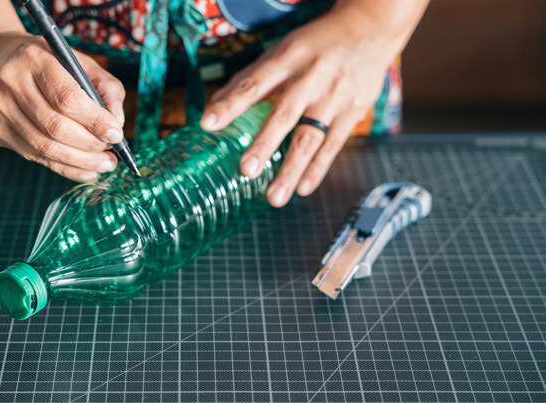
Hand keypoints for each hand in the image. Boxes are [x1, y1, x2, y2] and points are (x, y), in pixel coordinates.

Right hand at [0, 33, 125, 181]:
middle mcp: (12, 83)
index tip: (116, 134)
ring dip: (80, 161)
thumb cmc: (46, 63)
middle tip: (111, 153)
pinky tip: (86, 170)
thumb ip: (105, 87)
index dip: (95, 121)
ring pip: (44, 147)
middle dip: (89, 145)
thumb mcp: (78, 61)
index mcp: (35, 59)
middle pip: (55, 127)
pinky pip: (35, 156)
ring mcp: (0, 109)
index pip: (67, 98)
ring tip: (105, 164)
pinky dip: (65, 167)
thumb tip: (117, 121)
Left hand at [200, 7, 402, 206]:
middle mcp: (313, 77)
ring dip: (291, 170)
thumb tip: (215, 106)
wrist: (369, 30)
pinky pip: (333, 145)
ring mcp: (335, 96)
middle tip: (247, 170)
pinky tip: (302, 187)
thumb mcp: (282, 51)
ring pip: (311, 138)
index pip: (254, 84)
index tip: (208, 124)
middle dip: (265, 144)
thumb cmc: (316, 45)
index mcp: (288, 58)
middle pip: (285, 114)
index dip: (230, 105)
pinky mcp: (353, 112)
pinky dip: (317, 169)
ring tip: (274, 197)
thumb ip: (250, 79)